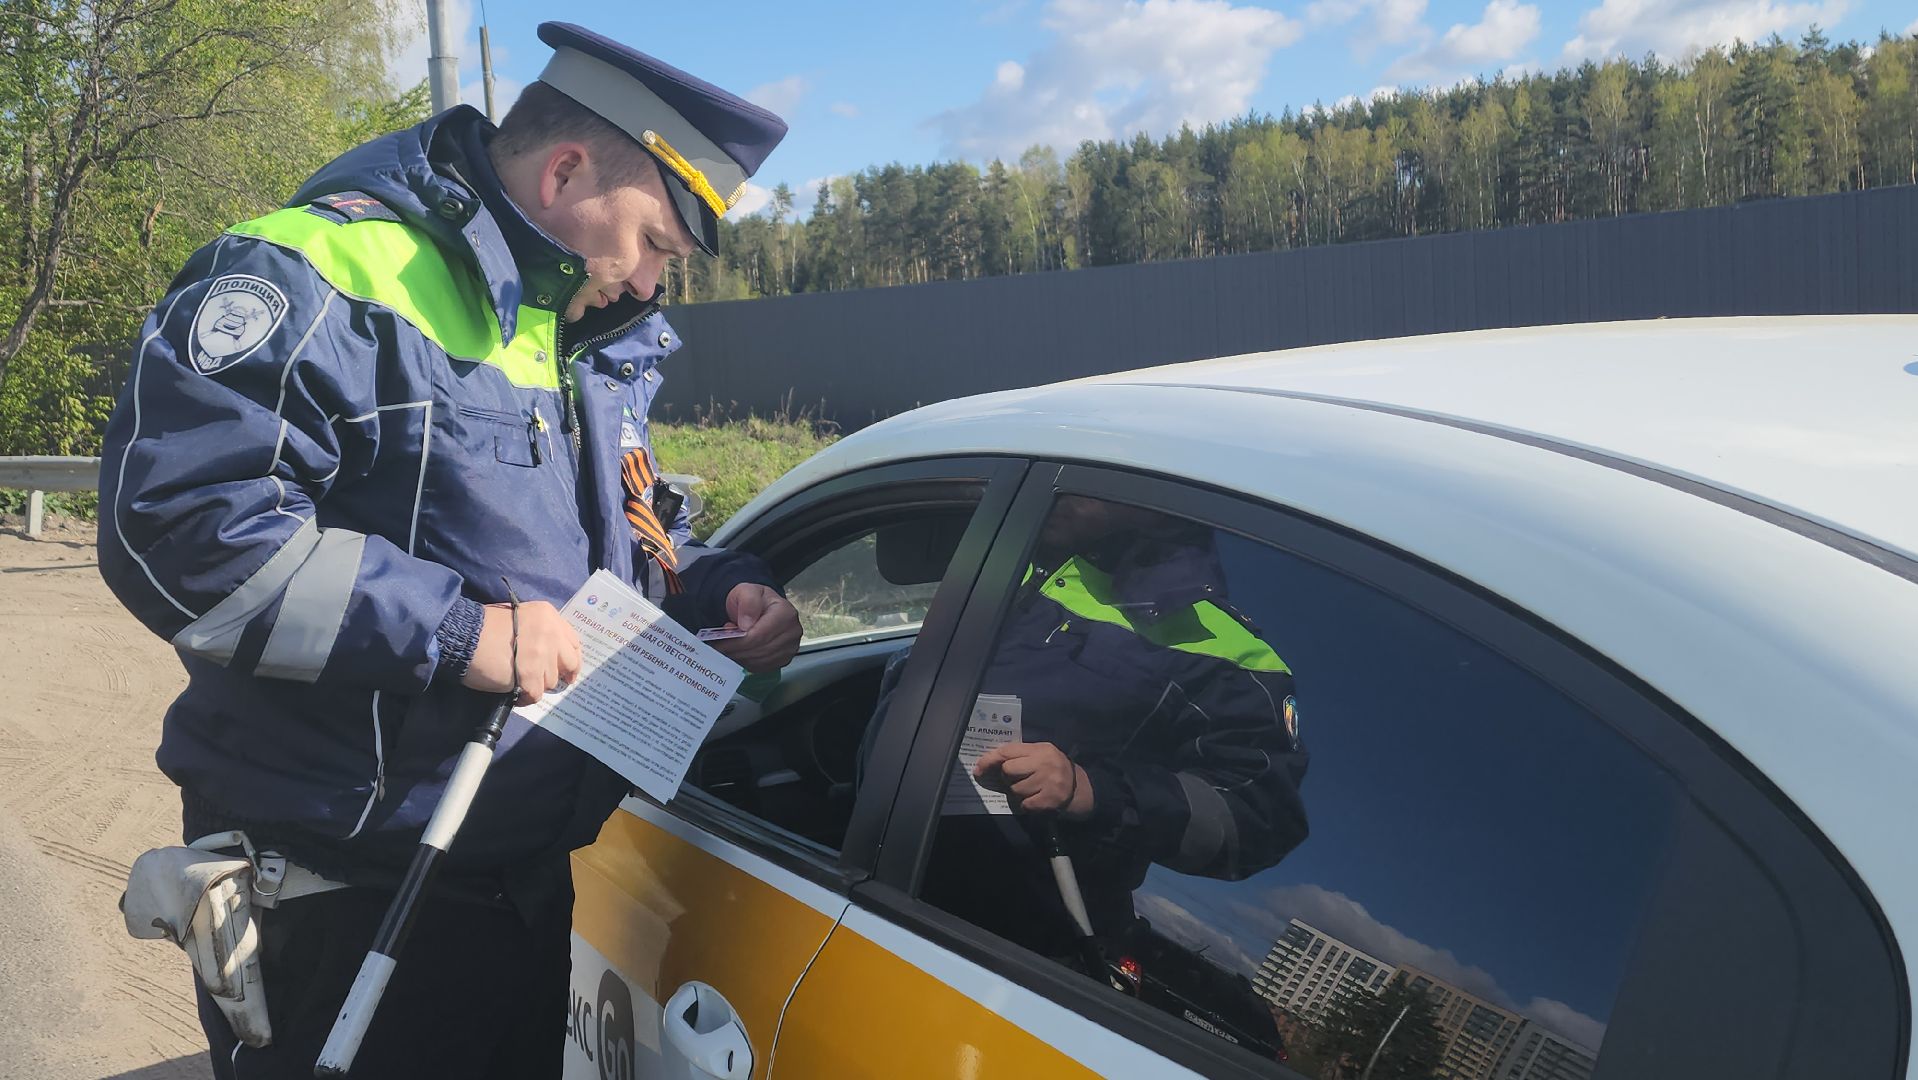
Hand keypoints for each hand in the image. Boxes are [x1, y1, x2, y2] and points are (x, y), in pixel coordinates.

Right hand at [462, 601, 581, 705]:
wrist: (462, 636)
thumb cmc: (485, 626)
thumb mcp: (520, 617)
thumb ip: (540, 632)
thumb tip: (551, 654)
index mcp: (548, 615)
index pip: (573, 642)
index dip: (568, 658)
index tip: (563, 668)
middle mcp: (551, 632)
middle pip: (570, 662)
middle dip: (559, 674)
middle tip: (544, 681)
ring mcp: (542, 654)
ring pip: (551, 681)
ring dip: (536, 685)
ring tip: (519, 682)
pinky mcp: (529, 675)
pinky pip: (536, 695)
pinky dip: (525, 698)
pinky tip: (515, 694)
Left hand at [708, 584, 800, 672]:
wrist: (758, 608)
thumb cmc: (753, 600)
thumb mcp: (747, 591)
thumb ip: (748, 602)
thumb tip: (746, 624)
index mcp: (786, 614)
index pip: (760, 635)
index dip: (738, 641)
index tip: (721, 642)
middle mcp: (792, 632)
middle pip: (760, 649)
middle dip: (736, 651)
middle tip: (719, 649)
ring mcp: (790, 648)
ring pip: (760, 661)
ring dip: (740, 658)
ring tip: (726, 650)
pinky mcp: (783, 659)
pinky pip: (761, 667)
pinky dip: (746, 663)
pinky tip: (738, 654)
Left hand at [973, 741, 1093, 818]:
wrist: (1080, 789)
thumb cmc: (1053, 770)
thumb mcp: (1041, 755)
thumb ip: (1018, 755)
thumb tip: (986, 764)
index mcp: (1041, 749)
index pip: (1008, 751)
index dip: (990, 759)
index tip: (978, 768)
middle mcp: (1045, 763)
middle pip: (1008, 770)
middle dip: (1008, 777)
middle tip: (1018, 779)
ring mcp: (1049, 782)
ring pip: (1015, 790)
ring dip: (1018, 793)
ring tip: (1031, 790)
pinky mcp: (1050, 800)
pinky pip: (1024, 804)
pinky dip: (1027, 804)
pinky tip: (1036, 800)